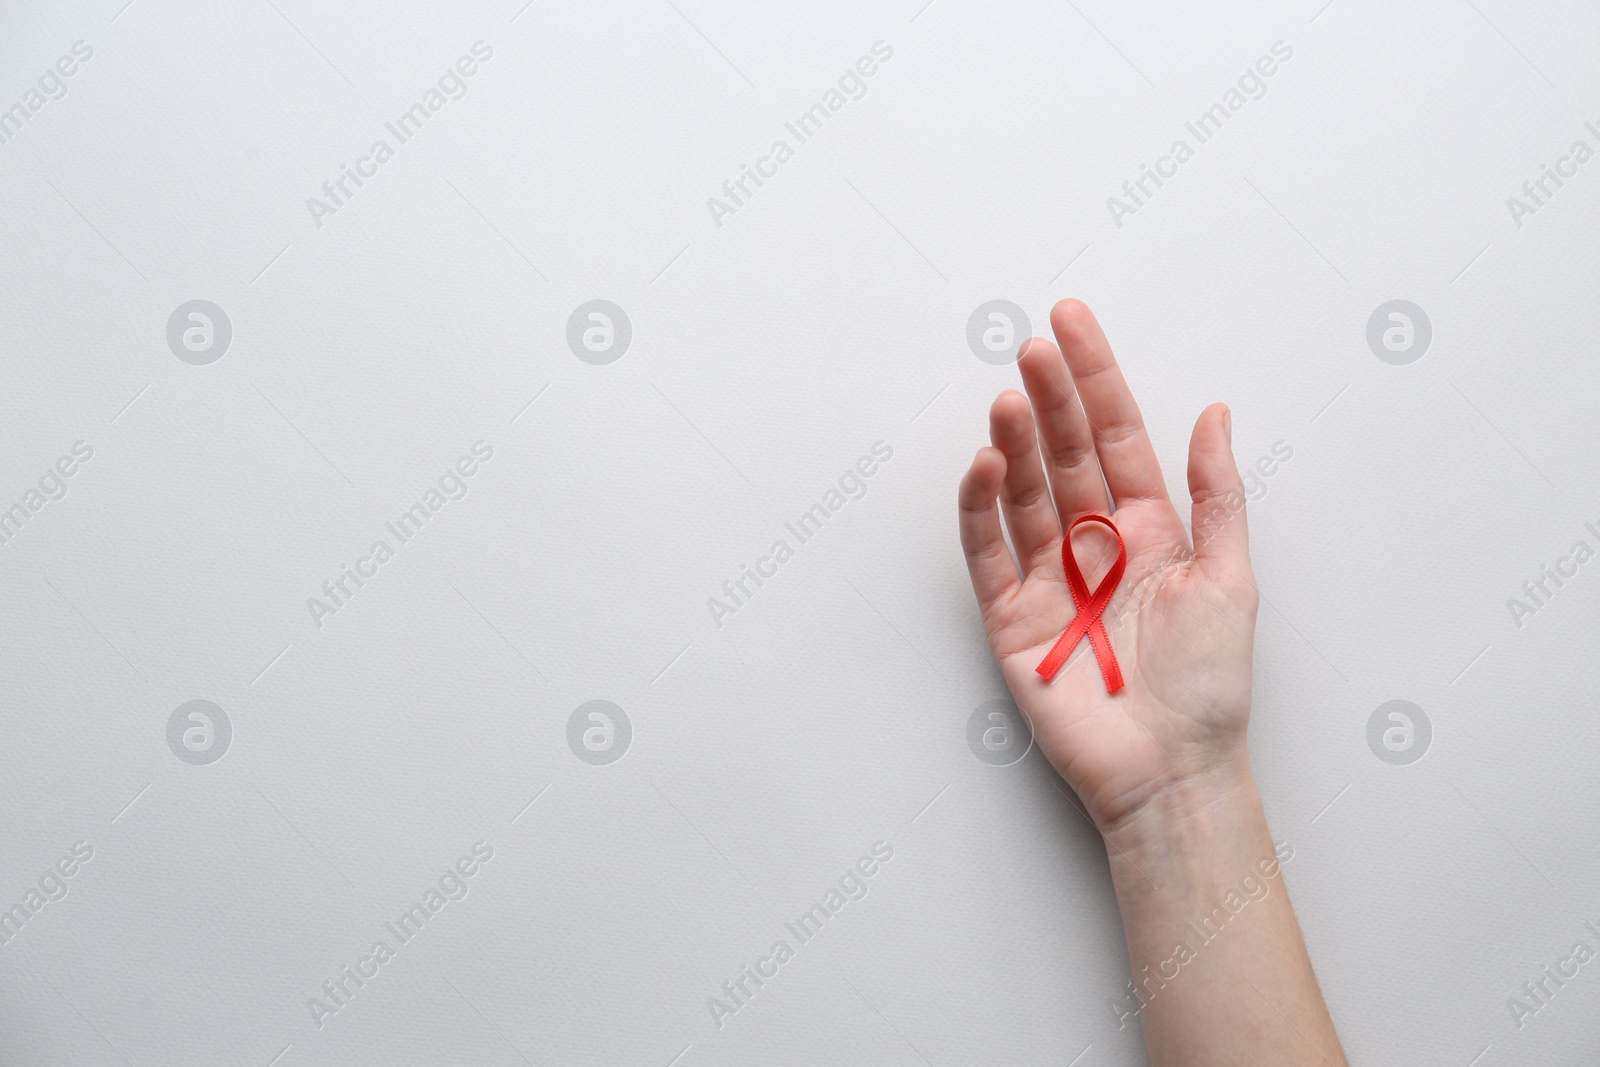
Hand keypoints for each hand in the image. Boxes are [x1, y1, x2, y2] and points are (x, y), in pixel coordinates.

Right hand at [958, 300, 1259, 833]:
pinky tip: (986, 465)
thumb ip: (1217, 494)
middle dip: (1051, 399)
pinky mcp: (1010, 619)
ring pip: (1024, 494)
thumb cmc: (1210, 686)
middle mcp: (1095, 546)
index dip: (1096, 379)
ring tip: (1009, 397)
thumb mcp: (1232, 577)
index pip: (1116, 438)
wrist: (1171, 771)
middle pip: (1066, 455)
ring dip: (1014, 443)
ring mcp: (1049, 579)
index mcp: (1150, 530)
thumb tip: (1214, 412)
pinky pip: (988, 553)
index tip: (1072, 323)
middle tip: (1034, 348)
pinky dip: (981, 509)